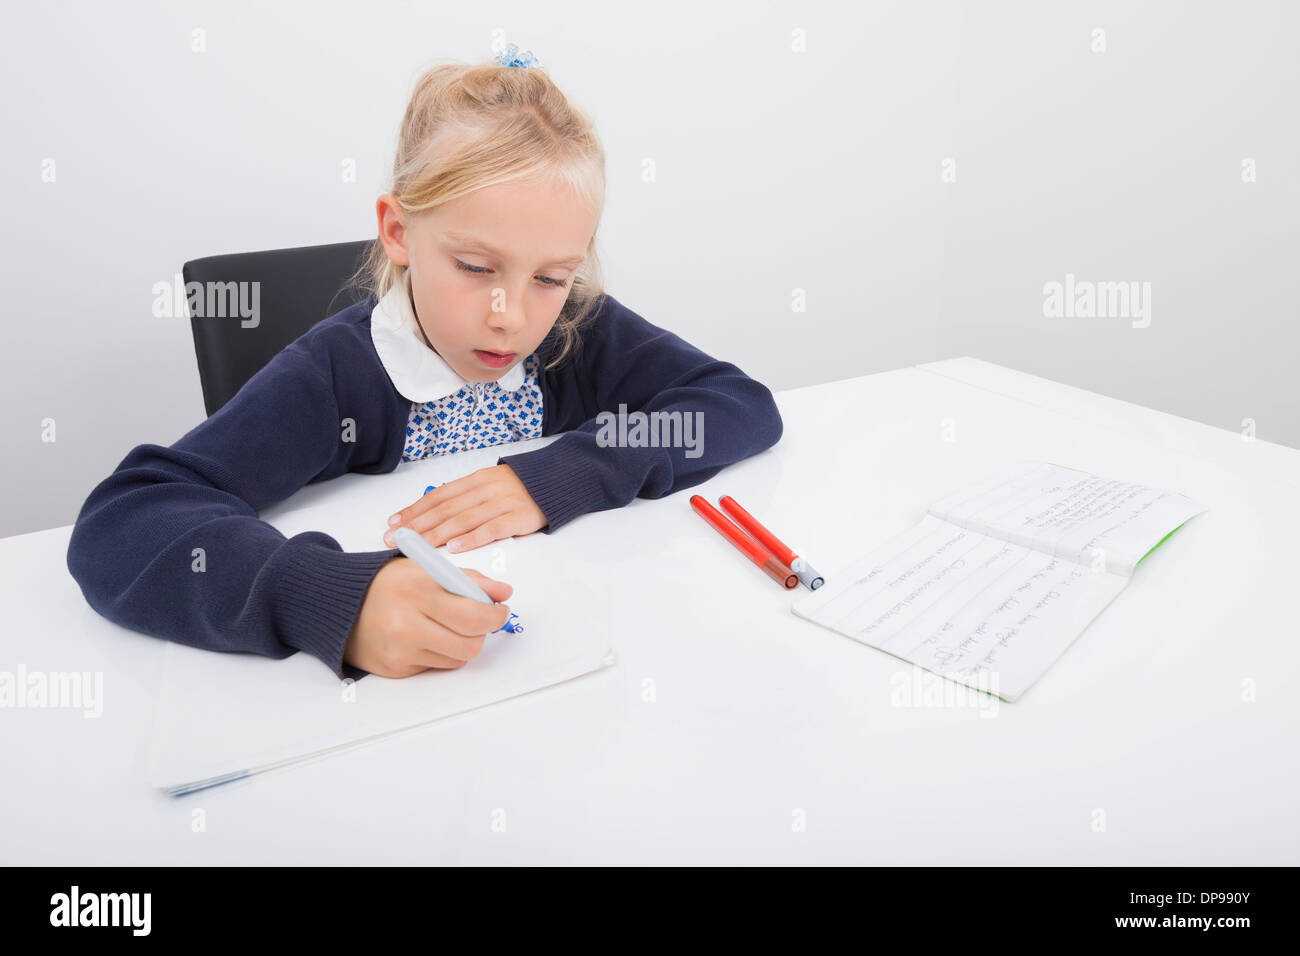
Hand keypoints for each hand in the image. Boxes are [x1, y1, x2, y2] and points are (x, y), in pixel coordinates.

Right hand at [344, 560, 512, 677]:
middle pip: (470, 643)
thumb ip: (469, 579)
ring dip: (461, 644)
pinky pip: (436, 667)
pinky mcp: (395, 669)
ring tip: (444, 625)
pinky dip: (439, 653)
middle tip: (478, 620)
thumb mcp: (427, 568)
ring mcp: (399, 649)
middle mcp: (406, 622)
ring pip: (457, 659)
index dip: (495, 616)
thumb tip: (505, 593)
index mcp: (416, 589)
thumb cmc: (387, 583)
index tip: (500, 610)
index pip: (473, 614)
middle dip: (482, 633)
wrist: (338, 604)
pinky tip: (423, 636)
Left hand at [383, 464, 546, 552]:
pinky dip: (471, 539)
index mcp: (475, 479)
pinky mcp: (518, 517)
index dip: (414, 510)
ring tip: (418, 546)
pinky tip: (454, 547)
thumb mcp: (489, 484)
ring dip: (437, 534)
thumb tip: (431, 513)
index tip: (395, 524)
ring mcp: (502, 502)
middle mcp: (485, 489)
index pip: (438, 496)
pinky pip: (490, 529)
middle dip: (418, 526)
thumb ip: (465, 497)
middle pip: (445, 509)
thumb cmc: (520, 488)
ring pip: (463, 519)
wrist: (557, 480)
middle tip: (397, 539)